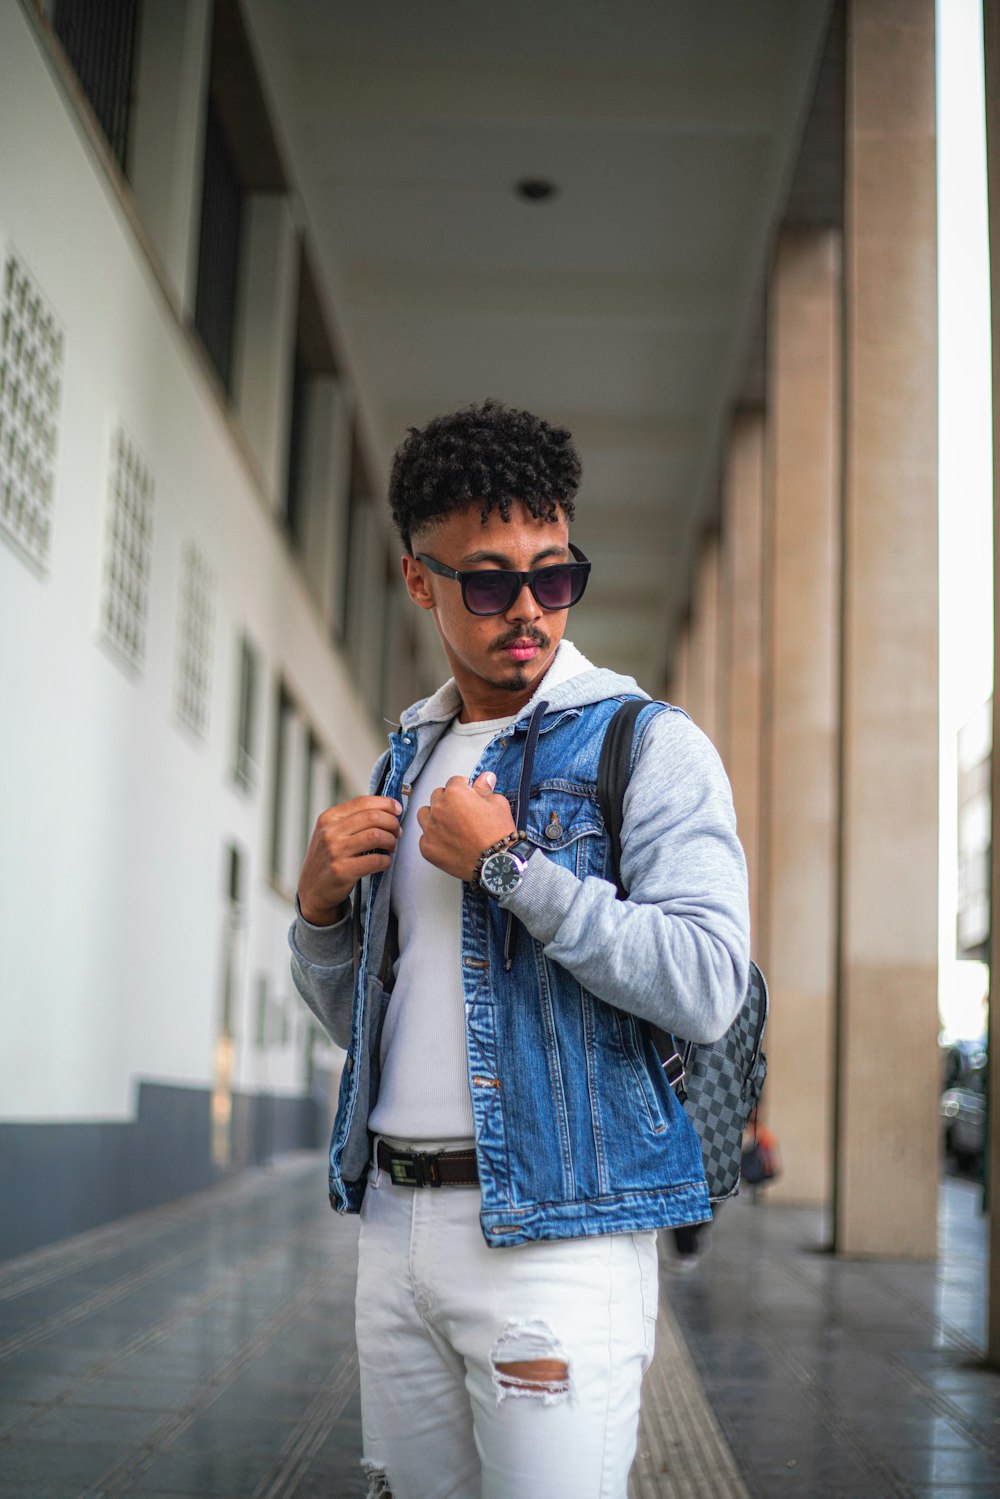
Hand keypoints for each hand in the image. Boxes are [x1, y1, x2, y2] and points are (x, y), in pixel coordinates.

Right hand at [297, 795, 402, 925]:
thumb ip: (352, 820)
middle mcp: (330, 832)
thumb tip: (386, 810)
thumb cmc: (327, 859)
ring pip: (376, 836)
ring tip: (391, 847)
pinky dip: (386, 860)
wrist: (312, 890)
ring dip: (391, 841)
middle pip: (373, 817)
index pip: (363, 801)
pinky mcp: (342, 871)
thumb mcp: (331, 833)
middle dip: (392, 823)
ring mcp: (335, 851)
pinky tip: (385, 862)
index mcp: (328, 818)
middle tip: (397, 832)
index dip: (386, 804)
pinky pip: (375, 860)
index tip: (397, 810)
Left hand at [417, 773, 515, 881]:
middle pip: (438, 796)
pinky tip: (448, 843)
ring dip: (435, 816)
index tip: (469, 795)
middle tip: (461, 812)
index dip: (464, 788)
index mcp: (455, 793)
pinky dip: (434, 838)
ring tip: (450, 825)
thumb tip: (485, 777)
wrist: (496, 862)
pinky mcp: (427, 847)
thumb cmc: (498, 833)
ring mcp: (430, 829)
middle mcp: (438, 808)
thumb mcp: (497, 804)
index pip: (454, 782)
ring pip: (425, 814)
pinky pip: (424, 837)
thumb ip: (485, 789)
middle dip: (448, 800)